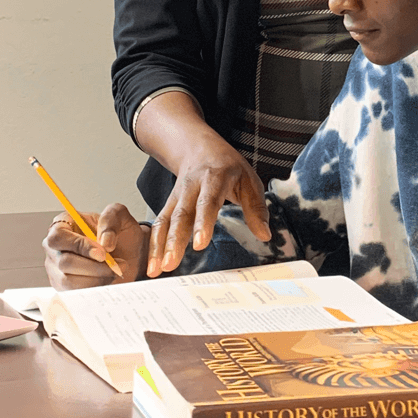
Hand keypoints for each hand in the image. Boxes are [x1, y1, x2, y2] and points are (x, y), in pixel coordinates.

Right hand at [43, 204, 149, 289]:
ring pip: (69, 280)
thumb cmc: (120, 233)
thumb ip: (111, 219)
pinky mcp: (64, 287)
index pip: (58, 237)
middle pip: (63, 262)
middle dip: (93, 266)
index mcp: (63, 225)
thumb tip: (104, 243)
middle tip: (115, 264)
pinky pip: (74, 293)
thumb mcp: (120, 216)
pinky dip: (95, 287)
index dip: (78, 245)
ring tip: (114, 270)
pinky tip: (107, 278)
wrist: (130, 254)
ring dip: (97, 277)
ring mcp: (57, 270)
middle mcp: (55, 248)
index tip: (102, 253)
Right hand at [146, 137, 270, 277]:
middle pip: (181, 214)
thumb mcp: (249, 180)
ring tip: (156, 270)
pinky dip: (153, 245)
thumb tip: (264, 234)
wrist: (199, 147)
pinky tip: (153, 264)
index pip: (208, 201)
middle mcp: (191, 187)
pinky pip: (159, 224)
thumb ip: (256, 208)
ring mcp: (177, 196)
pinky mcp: (168, 205)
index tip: (199, 243)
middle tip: (171, 263)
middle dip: (175, 241)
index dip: (202, 222)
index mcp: (214, 178)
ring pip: (165, 221)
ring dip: (159, 246)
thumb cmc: (227, 166)